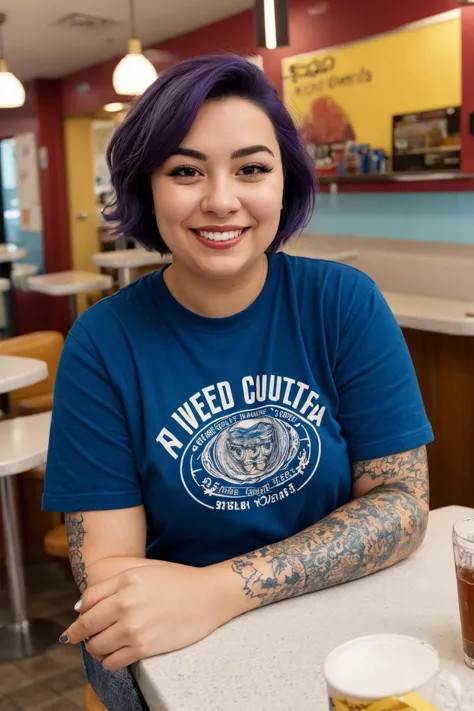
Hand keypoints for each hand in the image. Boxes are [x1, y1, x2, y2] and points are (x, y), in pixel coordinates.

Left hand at [61, 561, 227, 670]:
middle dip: (81, 635)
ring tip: (103, 646)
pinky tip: (116, 655)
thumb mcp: (142, 571)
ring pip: (97, 647)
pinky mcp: (145, 647)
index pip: (87, 602)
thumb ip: (110, 585)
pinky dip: (109, 662)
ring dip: (95, 649)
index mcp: (124, 581)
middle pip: (87, 626)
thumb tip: (80, 607)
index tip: (78, 624)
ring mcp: (134, 627)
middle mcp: (125, 603)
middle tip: (84, 638)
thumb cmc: (177, 580)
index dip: (80, 615)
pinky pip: (113, 662)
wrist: (208, 596)